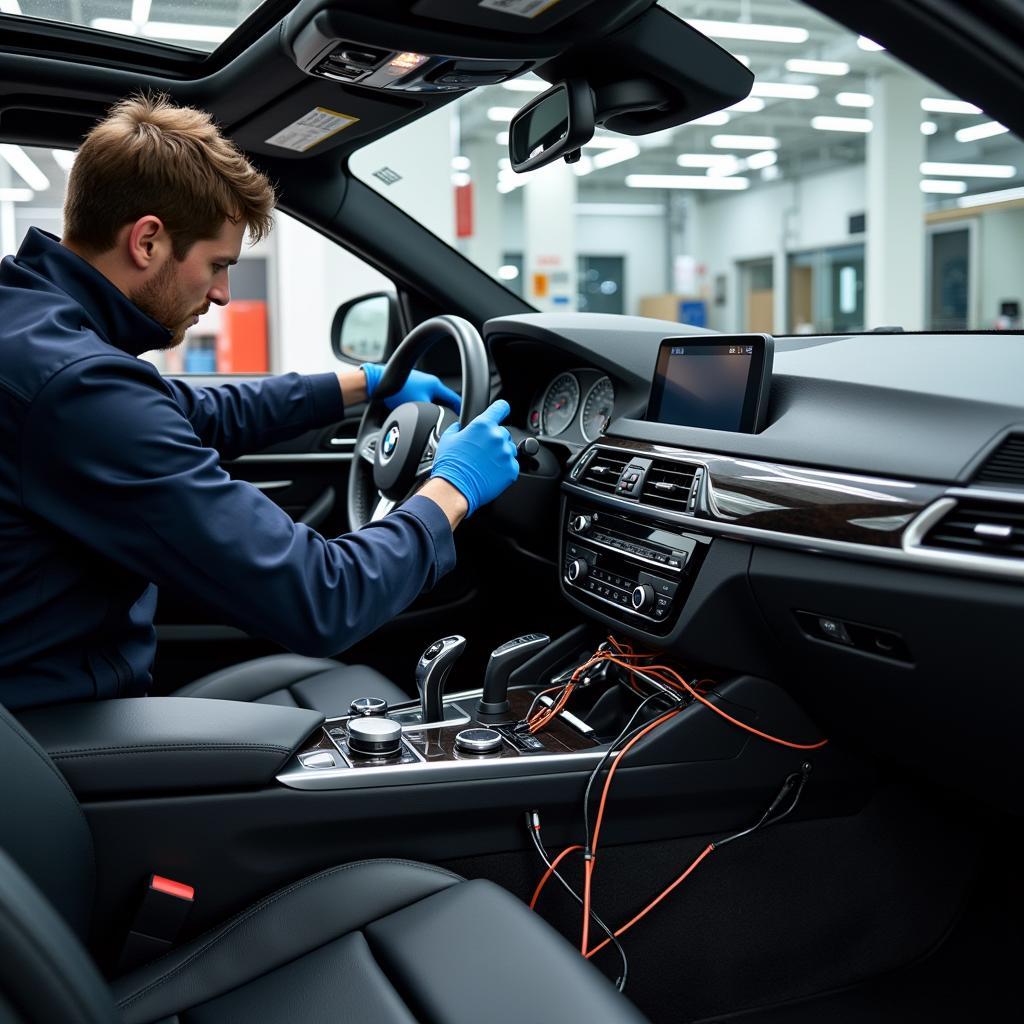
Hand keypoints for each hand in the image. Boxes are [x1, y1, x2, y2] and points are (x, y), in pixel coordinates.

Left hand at [361, 363, 460, 411]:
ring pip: (433, 400)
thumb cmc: (397, 391)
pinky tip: (420, 415)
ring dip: (434, 410)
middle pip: (444, 400)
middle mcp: (430, 383)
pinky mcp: (412, 388)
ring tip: (433, 420)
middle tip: (448, 423)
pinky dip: (425, 407)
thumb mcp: (419, 406)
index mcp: (435, 385)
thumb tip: (437, 421)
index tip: (464, 417)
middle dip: (447, 411)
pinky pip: (424, 399)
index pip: (454, 399)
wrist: (379, 383)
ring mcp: (421, 384)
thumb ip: (432, 413)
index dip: (461, 409)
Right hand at [429, 400, 518, 515]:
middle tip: (482, 452)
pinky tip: (490, 473)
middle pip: (503, 433)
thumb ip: (458, 427)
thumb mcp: (448, 438)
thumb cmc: (450, 465)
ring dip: (500, 454)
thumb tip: (461, 426)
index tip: (501, 412)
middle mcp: (498, 437)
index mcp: (483, 425)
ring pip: (509, 449)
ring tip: (485, 465)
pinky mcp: (511, 470)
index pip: (501, 407)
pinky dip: (504, 469)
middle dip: (495, 440)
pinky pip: (512, 465)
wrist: (454, 489)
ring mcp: (506, 454)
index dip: (500, 410)